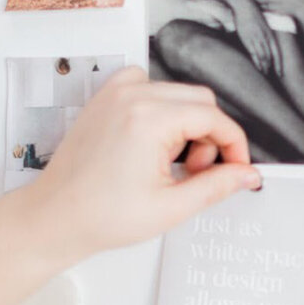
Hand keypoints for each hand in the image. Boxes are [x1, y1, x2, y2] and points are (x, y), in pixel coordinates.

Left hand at [30, 68, 261, 264]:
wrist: (55, 217)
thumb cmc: (102, 216)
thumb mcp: (171, 206)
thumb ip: (217, 185)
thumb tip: (248, 174)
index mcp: (149, 119)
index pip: (214, 116)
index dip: (234, 145)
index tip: (236, 168)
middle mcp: (132, 95)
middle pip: (200, 99)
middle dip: (210, 136)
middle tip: (195, 172)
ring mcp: (115, 92)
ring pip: (177, 93)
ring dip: (187, 123)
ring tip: (171, 161)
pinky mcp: (105, 97)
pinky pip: (149, 87)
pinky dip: (161, 109)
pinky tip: (153, 141)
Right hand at [232, 0, 282, 76]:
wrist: (244, 4)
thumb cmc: (251, 12)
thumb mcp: (261, 23)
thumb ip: (263, 32)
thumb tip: (263, 39)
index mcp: (269, 33)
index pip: (277, 52)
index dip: (279, 63)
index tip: (281, 72)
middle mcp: (265, 37)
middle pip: (271, 56)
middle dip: (273, 67)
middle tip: (275, 77)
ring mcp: (257, 38)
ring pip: (263, 57)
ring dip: (265, 67)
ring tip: (265, 75)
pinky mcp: (248, 39)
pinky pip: (254, 54)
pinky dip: (257, 62)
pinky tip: (258, 68)